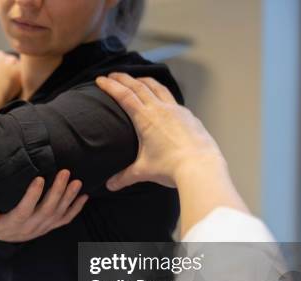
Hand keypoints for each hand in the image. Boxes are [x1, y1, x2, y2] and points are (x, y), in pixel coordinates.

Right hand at [0, 170, 87, 242]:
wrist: (1, 237)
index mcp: (14, 223)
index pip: (25, 209)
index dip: (32, 195)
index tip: (39, 178)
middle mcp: (31, 226)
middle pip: (47, 209)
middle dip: (57, 190)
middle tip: (64, 172)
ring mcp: (42, 227)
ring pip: (59, 213)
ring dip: (69, 197)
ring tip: (77, 182)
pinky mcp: (50, 227)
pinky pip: (65, 220)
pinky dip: (76, 209)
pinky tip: (84, 197)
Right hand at [96, 73, 224, 189]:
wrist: (201, 167)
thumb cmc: (171, 167)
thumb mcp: (143, 171)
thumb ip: (124, 176)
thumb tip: (110, 185)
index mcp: (145, 118)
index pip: (124, 95)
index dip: (110, 86)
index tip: (100, 79)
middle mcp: (160, 109)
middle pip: (138, 86)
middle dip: (123, 78)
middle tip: (112, 74)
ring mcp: (177, 110)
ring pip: (157, 87)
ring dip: (144, 80)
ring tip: (136, 79)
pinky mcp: (189, 116)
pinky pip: (172, 99)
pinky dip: (162, 93)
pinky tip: (161, 99)